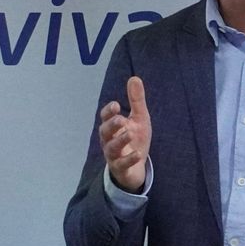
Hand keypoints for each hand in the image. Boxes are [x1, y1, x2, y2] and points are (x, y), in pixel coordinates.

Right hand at [99, 76, 150, 191]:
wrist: (135, 167)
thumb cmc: (135, 140)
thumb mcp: (139, 119)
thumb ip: (136, 100)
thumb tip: (134, 78)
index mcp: (112, 127)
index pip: (105, 117)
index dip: (109, 112)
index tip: (117, 105)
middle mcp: (109, 140)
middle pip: (105, 132)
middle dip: (111, 125)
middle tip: (120, 119)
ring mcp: (113, 155)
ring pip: (111, 148)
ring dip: (119, 141)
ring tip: (129, 134)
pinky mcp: (120, 168)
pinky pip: (122, 164)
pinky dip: (129, 159)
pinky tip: (137, 154)